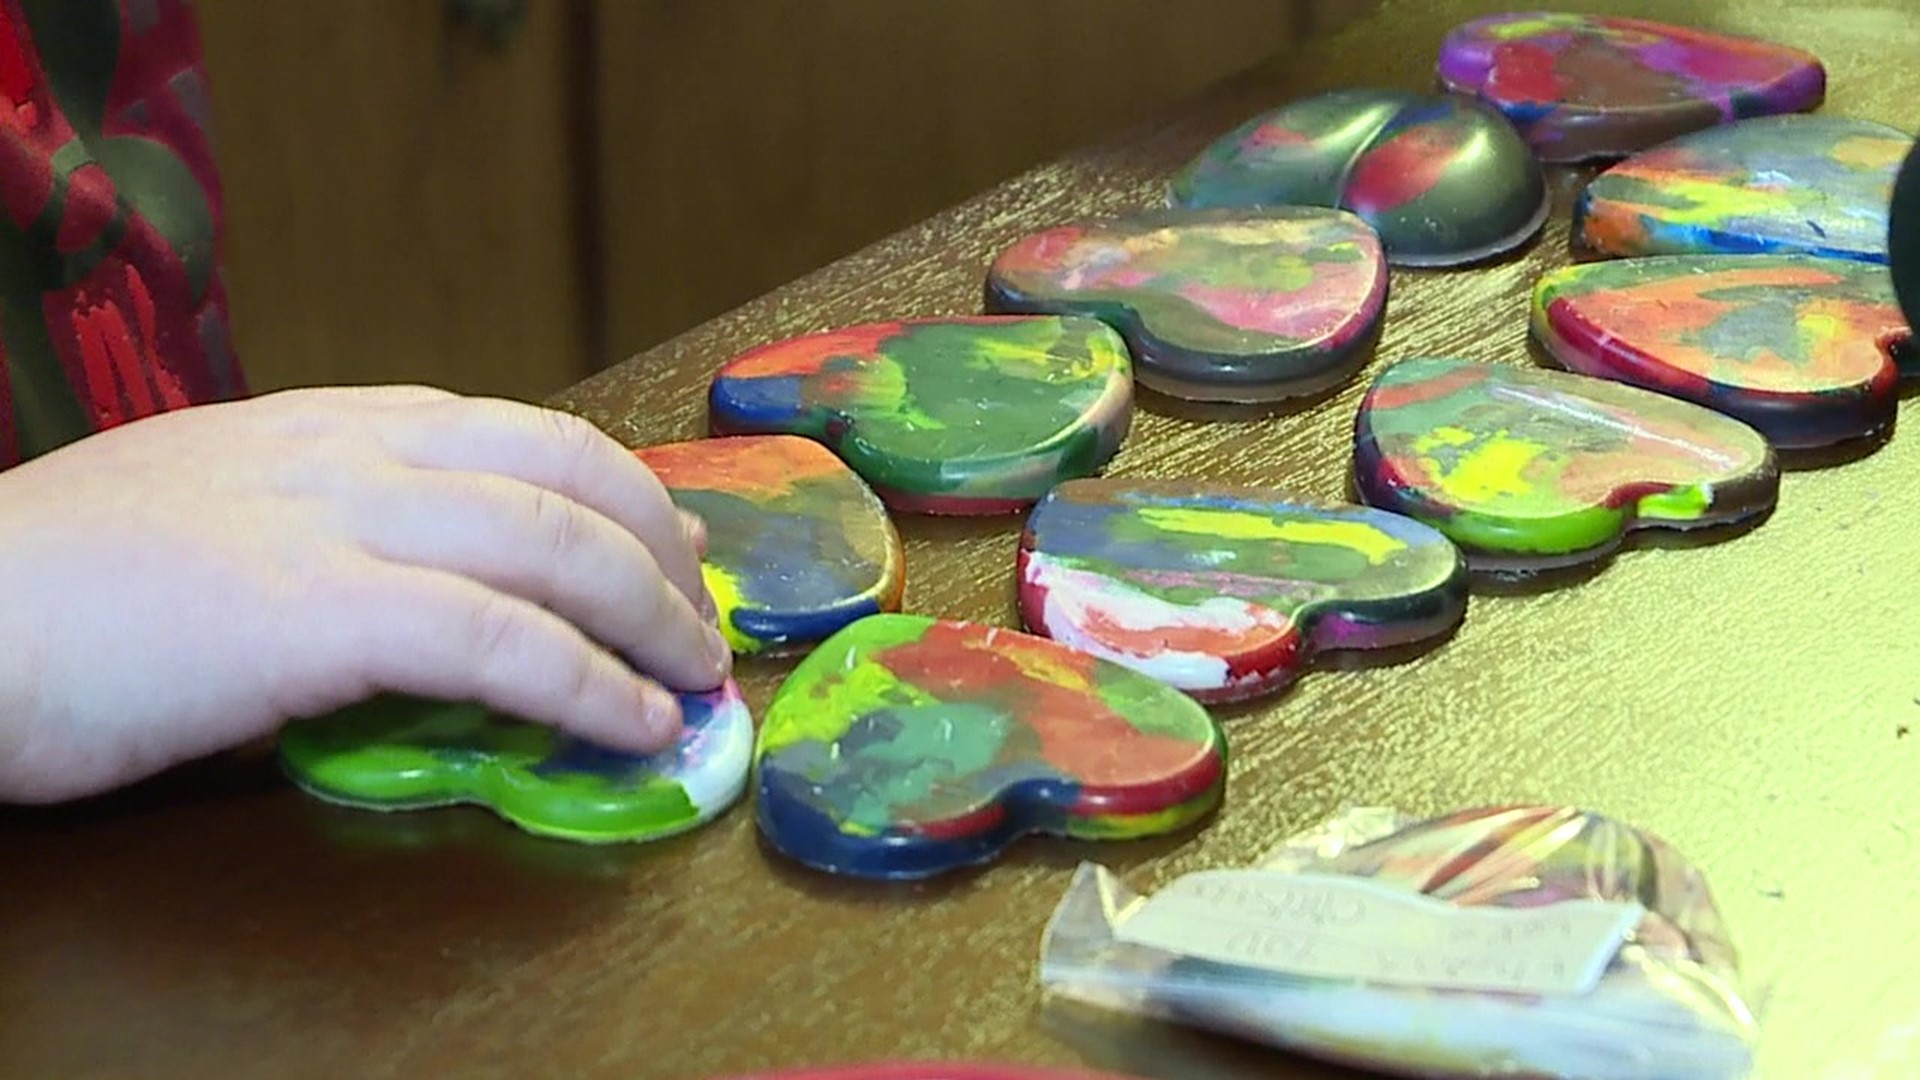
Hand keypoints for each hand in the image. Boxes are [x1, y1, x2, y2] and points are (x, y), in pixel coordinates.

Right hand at [0, 385, 729, 803]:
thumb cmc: (56, 587)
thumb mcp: (208, 518)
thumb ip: (316, 527)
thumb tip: (403, 584)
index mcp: (325, 426)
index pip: (516, 431)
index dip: (614, 484)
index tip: (669, 530)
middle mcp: (350, 452)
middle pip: (565, 475)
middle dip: (656, 548)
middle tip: (700, 615)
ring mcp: (339, 521)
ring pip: (556, 546)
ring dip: (651, 617)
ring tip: (695, 677)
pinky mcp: (320, 610)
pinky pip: (500, 638)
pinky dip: (588, 683)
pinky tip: (633, 721)